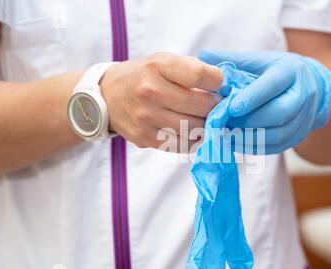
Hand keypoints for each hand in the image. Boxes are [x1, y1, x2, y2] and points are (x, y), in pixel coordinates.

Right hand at [101, 52, 222, 151]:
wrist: (107, 97)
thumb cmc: (142, 76)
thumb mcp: (162, 61)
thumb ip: (191, 70)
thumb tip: (223, 88)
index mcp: (157, 67)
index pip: (199, 74)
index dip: (217, 81)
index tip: (219, 84)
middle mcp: (150, 92)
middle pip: (201, 106)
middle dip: (216, 107)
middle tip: (217, 106)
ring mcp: (146, 118)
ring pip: (194, 129)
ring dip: (206, 125)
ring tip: (206, 119)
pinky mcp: (146, 138)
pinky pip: (181, 144)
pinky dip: (193, 139)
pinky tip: (192, 131)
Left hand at [199, 50, 330, 154]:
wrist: (309, 85)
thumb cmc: (275, 70)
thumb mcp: (258, 60)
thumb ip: (231, 60)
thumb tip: (203, 54)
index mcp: (289, 71)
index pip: (272, 85)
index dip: (252, 98)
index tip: (231, 108)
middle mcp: (302, 94)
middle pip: (279, 113)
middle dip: (250, 122)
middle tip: (225, 125)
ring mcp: (304, 116)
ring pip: (279, 134)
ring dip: (251, 138)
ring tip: (228, 136)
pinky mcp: (301, 134)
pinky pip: (278, 146)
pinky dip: (256, 147)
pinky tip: (238, 143)